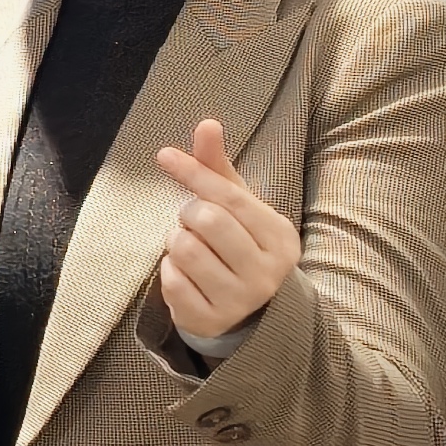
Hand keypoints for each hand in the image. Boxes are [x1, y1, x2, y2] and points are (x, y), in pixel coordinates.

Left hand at [150, 114, 300, 340]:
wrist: (250, 313)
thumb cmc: (240, 246)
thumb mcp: (237, 208)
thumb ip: (219, 168)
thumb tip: (207, 123)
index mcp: (280, 237)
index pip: (229, 197)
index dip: (194, 173)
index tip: (164, 156)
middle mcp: (267, 272)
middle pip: (206, 220)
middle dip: (188, 214)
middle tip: (192, 221)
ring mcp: (241, 301)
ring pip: (185, 250)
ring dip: (176, 242)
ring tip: (190, 247)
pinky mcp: (211, 322)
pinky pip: (171, 282)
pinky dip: (169, 272)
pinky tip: (185, 275)